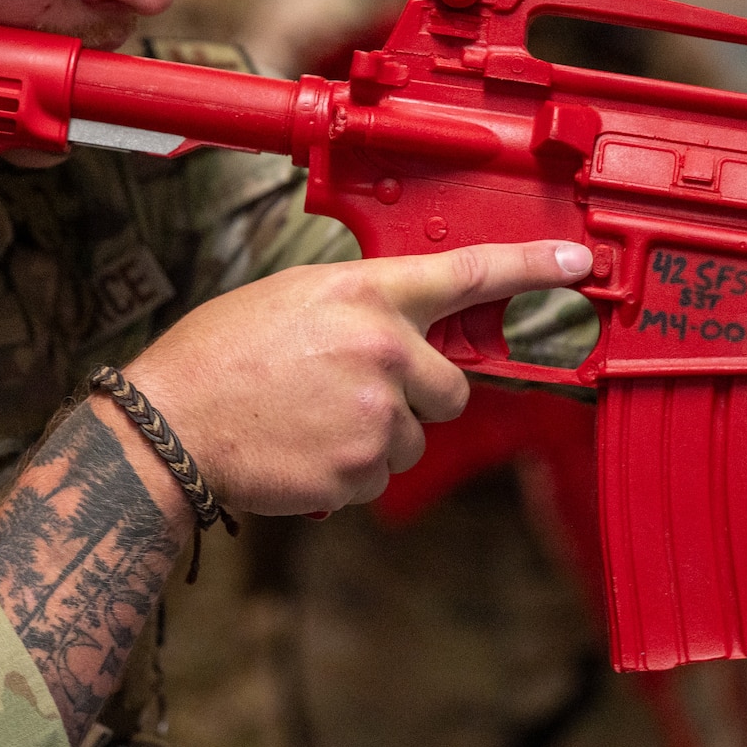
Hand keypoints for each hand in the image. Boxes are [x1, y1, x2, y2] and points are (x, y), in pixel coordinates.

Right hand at [124, 241, 592, 514]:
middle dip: (418, 399)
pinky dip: (346, 474)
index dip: (532, 267)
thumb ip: (363, 303)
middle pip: (453, 389)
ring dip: (375, 440)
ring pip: (414, 440)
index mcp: (367, 294)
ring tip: (310, 422)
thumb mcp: (295, 296)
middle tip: (356, 394)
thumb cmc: (222, 354)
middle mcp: (384, 350)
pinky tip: (301, 451)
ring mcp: (376, 414)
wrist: (170, 423)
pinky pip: (377, 479)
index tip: (577, 266)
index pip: (467, 273)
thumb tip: (408, 324)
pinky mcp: (361, 470)